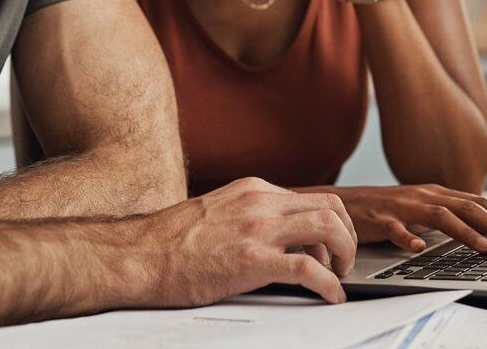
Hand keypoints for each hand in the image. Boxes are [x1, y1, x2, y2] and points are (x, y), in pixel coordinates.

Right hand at [138, 177, 357, 305]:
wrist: (139, 255)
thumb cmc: (169, 242)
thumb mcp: (216, 212)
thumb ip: (247, 216)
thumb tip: (271, 234)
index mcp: (252, 190)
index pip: (312, 197)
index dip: (330, 225)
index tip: (329, 248)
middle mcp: (259, 202)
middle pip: (330, 206)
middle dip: (347, 236)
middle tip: (343, 262)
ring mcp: (257, 229)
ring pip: (328, 227)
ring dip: (344, 255)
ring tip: (338, 277)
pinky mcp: (252, 260)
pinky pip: (309, 269)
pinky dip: (329, 284)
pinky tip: (330, 296)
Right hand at [332, 184, 486, 253]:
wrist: (342, 202)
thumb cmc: (384, 209)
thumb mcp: (419, 208)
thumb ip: (446, 214)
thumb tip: (482, 229)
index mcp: (434, 193)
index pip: (475, 202)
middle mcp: (422, 196)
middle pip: (465, 207)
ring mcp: (401, 207)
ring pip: (438, 216)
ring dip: (465, 232)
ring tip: (485, 247)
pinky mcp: (379, 220)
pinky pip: (395, 229)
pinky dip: (407, 238)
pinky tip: (418, 248)